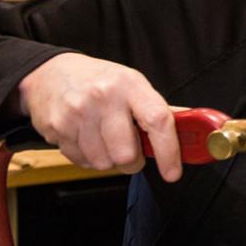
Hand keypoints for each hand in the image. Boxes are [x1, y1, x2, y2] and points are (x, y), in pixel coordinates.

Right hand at [18, 52, 181, 181]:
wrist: (51, 73)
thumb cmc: (101, 82)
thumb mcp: (134, 86)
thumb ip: (159, 112)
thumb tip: (195, 131)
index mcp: (131, 86)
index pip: (157, 121)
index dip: (169, 152)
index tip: (172, 172)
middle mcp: (104, 97)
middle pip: (126, 154)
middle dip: (132, 161)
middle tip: (129, 150)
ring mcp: (78, 112)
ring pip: (104, 162)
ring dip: (108, 160)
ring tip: (105, 141)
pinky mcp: (57, 127)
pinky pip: (81, 161)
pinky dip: (88, 158)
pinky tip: (87, 139)